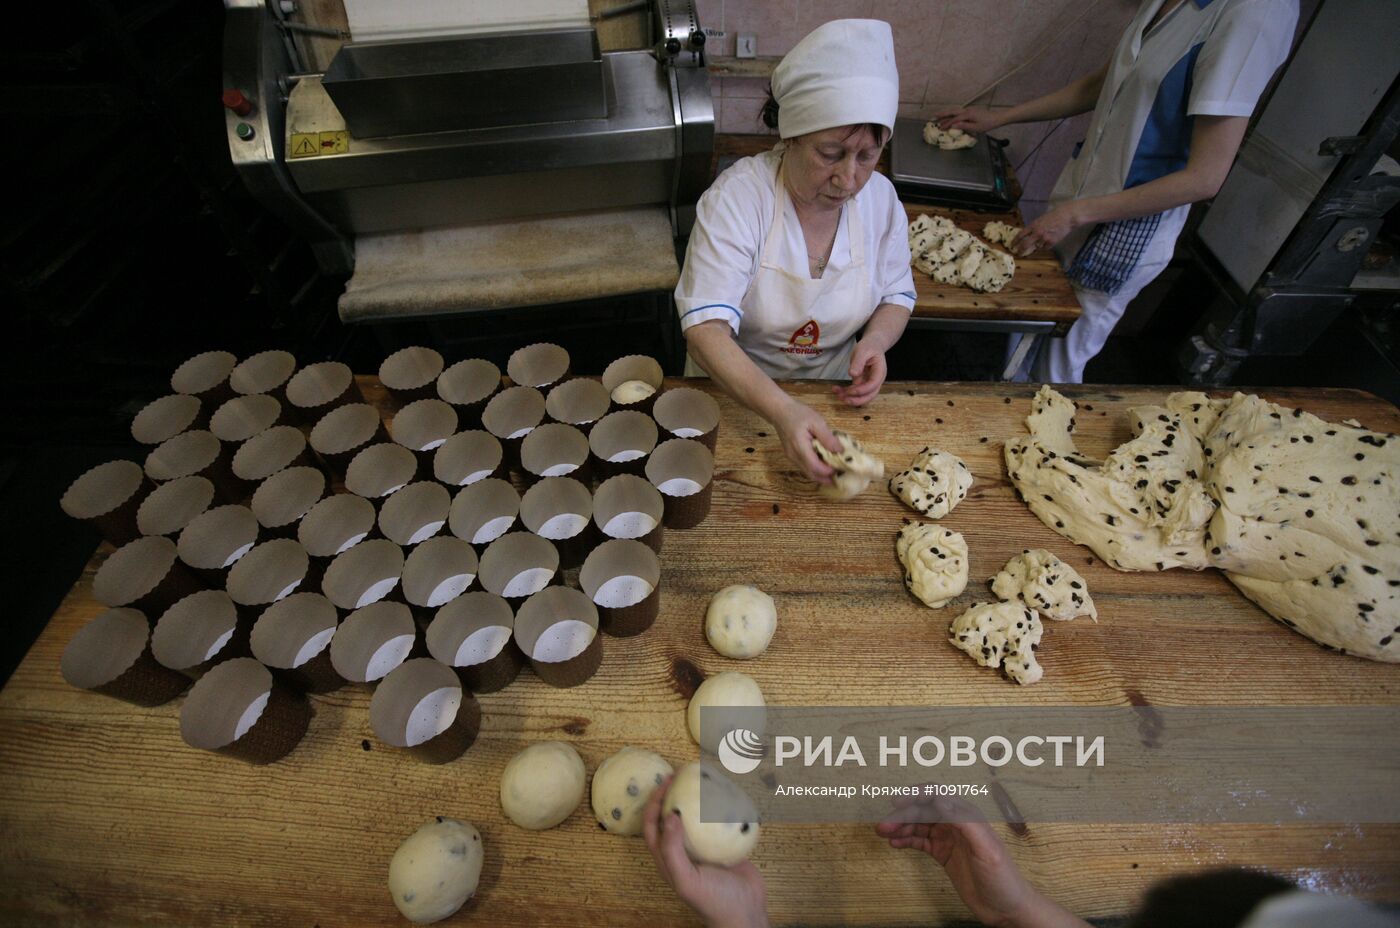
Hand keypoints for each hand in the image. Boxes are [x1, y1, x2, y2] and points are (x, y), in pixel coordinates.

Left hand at [644, 776, 768, 927]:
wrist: (746, 913)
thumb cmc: (713, 902)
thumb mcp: (686, 879)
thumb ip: (673, 850)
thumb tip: (669, 815)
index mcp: (668, 859)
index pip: (652, 825)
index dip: (653, 802)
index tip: (665, 782)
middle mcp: (684, 850)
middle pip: (673, 815)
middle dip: (673, 794)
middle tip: (682, 774)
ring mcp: (705, 847)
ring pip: (697, 816)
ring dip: (698, 797)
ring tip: (704, 778)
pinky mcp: (725, 845)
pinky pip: (721, 821)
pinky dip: (722, 806)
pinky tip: (728, 793)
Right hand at [771, 399, 839, 483]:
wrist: (779, 411)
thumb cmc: (798, 414)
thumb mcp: (816, 421)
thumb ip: (827, 437)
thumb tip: (840, 451)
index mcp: (800, 447)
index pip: (815, 467)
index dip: (828, 471)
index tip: (841, 469)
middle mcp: (794, 456)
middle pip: (811, 474)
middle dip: (826, 478)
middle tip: (840, 478)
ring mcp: (791, 457)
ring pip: (807, 472)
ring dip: (820, 475)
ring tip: (834, 473)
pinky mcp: (792, 455)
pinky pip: (804, 466)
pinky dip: (815, 469)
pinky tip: (823, 465)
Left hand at [833, 340, 886, 406]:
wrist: (873, 345)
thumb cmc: (869, 347)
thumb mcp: (863, 350)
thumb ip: (858, 362)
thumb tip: (853, 374)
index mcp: (880, 371)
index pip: (873, 385)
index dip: (862, 390)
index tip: (850, 390)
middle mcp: (877, 380)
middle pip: (870, 395)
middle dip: (857, 400)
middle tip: (844, 399)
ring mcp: (870, 382)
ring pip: (863, 396)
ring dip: (851, 398)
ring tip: (838, 395)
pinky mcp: (863, 383)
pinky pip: (856, 391)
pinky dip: (847, 392)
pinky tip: (837, 390)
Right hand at [875, 797, 1084, 927]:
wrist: (1008, 909)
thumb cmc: (1004, 879)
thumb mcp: (987, 849)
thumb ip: (965, 822)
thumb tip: (941, 799)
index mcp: (969, 817)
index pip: (938, 796)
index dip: (917, 795)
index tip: (898, 802)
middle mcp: (957, 824)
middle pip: (924, 811)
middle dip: (902, 814)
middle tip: (883, 825)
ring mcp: (949, 839)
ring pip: (919, 825)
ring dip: (901, 826)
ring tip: (883, 833)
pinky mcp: (944, 854)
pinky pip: (921, 841)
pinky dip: (906, 840)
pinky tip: (895, 843)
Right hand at [934, 105, 1003, 134]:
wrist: (997, 117)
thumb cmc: (988, 124)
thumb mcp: (976, 128)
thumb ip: (964, 126)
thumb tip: (953, 126)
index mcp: (968, 114)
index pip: (954, 119)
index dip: (946, 124)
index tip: (940, 128)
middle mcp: (967, 110)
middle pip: (952, 111)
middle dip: (942, 114)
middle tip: (933, 117)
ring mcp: (969, 109)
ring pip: (955, 110)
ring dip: (946, 113)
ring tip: (939, 116)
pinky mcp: (970, 110)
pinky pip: (958, 111)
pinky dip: (952, 113)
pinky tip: (950, 116)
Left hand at [1011, 202, 1082, 256]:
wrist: (1067, 216)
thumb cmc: (1054, 216)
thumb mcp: (1041, 219)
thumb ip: (1034, 227)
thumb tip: (1027, 235)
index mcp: (1033, 225)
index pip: (1021, 234)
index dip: (1015, 241)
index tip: (1012, 244)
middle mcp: (1037, 232)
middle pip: (1025, 244)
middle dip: (1021, 250)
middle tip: (1018, 252)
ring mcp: (1044, 238)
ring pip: (1037, 247)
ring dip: (1037, 246)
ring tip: (1042, 240)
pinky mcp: (1052, 242)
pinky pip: (1045, 248)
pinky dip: (1046, 246)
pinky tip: (1049, 240)